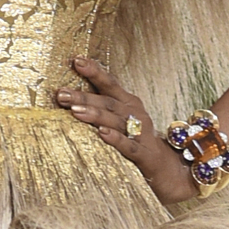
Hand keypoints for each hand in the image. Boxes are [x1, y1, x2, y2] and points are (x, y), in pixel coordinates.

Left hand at [51, 54, 198, 203]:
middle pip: (108, 102)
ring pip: (116, 121)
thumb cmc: (136, 140)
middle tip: (61, 94)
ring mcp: (142, 134)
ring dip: (96, 115)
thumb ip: (101, 108)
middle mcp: (136, 114)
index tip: (76, 60)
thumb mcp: (120, 120)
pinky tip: (102, 134)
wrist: (167, 169)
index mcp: (129, 103)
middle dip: (84, 96)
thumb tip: (67, 97)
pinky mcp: (144, 155)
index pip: (110, 83)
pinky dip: (116, 139)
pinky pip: (129, 146)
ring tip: (75, 111)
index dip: (94, 71)